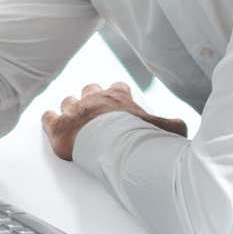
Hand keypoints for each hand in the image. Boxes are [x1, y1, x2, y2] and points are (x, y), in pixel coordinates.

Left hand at [41, 82, 188, 161]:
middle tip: (93, 108)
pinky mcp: (58, 125)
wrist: (110, 146)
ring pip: (68, 101)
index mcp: (118, 97)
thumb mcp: (163, 130)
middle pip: (90, 89)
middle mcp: (94, 98)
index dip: (117, 93)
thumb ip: (173, 126)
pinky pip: (48, 116)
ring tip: (72, 116)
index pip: (118, 87)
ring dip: (70, 107)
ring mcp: (74, 110)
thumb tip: (184, 128)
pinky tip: (50, 121)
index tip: (119, 99)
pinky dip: (49, 119)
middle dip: (90, 96)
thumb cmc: (135, 137)